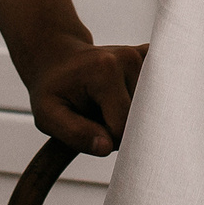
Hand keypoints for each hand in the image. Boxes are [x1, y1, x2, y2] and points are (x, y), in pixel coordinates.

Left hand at [28, 40, 144, 157]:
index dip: (106, 138)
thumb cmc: (52, 88)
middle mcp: (129, 59)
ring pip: (147, 111)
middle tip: (95, 116)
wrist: (57, 58)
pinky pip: (155, 93)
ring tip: (105, 104)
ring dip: (128, 116)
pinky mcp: (149, 59)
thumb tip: (106, 147)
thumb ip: (75, 133)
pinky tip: (122, 94)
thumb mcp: (48, 115)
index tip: (89, 127)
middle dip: (119, 128)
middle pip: (139, 119)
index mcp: (105, 70)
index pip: (122, 127)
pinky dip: (141, 103)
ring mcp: (142, 57)